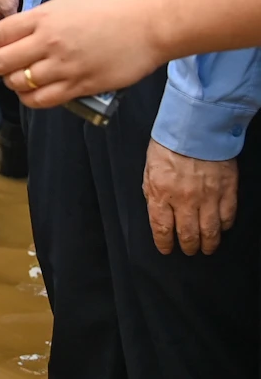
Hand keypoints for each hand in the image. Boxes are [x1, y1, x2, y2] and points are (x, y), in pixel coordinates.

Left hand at [0, 0, 164, 108]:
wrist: (151, 25)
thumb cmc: (112, 9)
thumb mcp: (67, 4)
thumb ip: (39, 19)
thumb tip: (15, 33)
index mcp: (42, 19)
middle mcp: (48, 43)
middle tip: (3, 64)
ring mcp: (63, 67)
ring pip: (17, 84)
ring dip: (13, 83)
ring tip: (20, 78)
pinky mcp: (80, 86)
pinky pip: (42, 100)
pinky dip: (31, 99)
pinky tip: (34, 92)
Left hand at [143, 141, 237, 255]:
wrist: (195, 127)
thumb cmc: (168, 145)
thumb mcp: (149, 170)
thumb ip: (153, 193)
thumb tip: (157, 212)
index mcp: (161, 193)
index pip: (161, 228)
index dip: (164, 243)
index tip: (166, 249)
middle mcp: (185, 199)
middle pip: (187, 234)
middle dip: (188, 246)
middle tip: (188, 251)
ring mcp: (208, 196)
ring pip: (210, 230)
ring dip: (208, 243)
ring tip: (206, 248)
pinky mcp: (227, 190)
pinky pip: (227, 216)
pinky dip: (224, 226)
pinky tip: (221, 229)